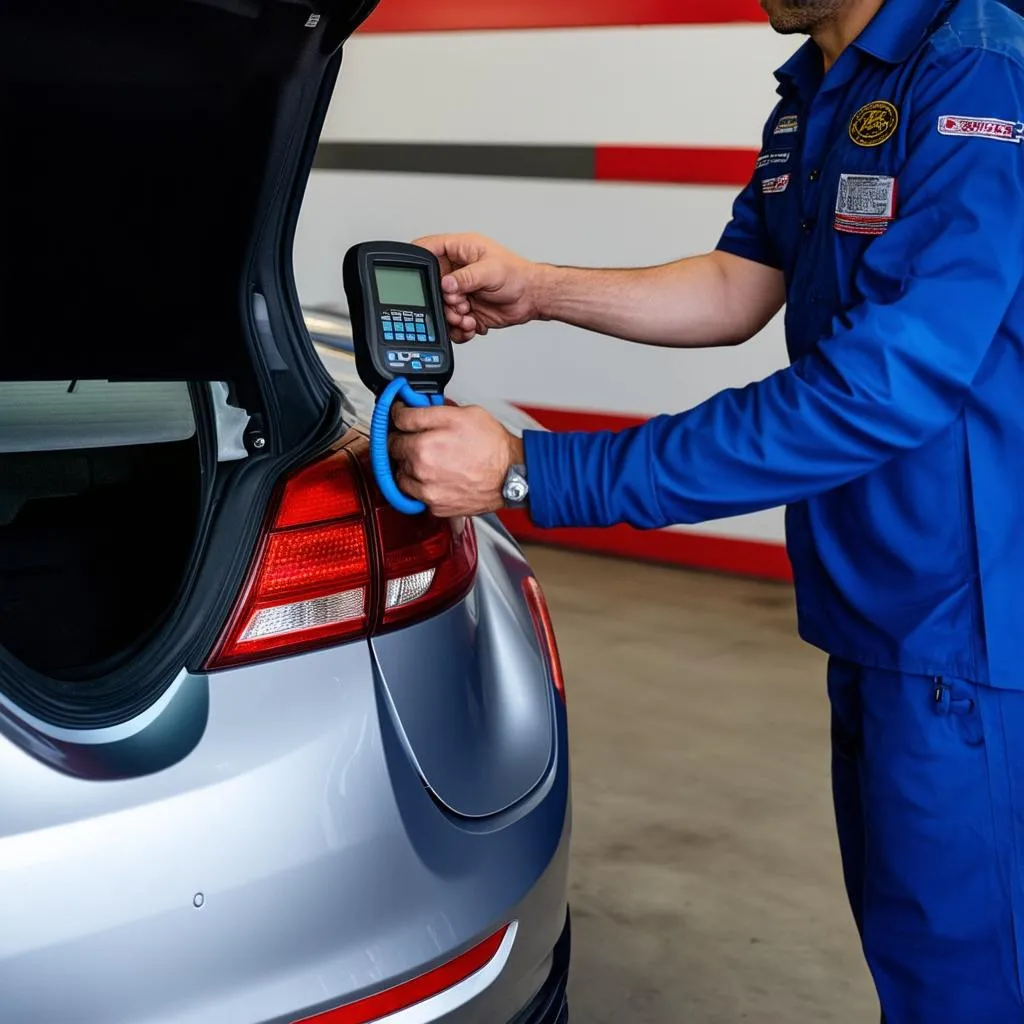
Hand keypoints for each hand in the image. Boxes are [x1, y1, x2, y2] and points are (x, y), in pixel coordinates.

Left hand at [388, 403, 523, 517]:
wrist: (512, 475)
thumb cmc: (493, 446)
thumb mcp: (462, 414)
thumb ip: (430, 410)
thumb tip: (412, 406)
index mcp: (423, 445)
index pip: (396, 423)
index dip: (401, 415)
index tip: (403, 416)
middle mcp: (421, 470)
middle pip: (395, 451)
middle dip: (405, 442)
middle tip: (422, 438)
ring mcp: (427, 491)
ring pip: (402, 476)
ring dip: (410, 466)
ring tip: (430, 459)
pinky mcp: (436, 506)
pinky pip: (417, 495)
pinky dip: (423, 486)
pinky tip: (438, 476)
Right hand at [412, 233, 543, 341]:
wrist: (531, 298)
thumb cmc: (517, 276)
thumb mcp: (491, 270)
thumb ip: (466, 277)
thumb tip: (447, 283)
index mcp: (460, 251)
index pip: (429, 249)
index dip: (420, 260)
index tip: (420, 277)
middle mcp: (457, 271)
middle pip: (431, 285)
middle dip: (442, 300)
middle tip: (458, 304)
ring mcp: (460, 292)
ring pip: (441, 307)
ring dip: (452, 317)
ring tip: (468, 317)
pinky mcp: (465, 310)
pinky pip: (452, 323)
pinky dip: (459, 329)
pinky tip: (472, 325)